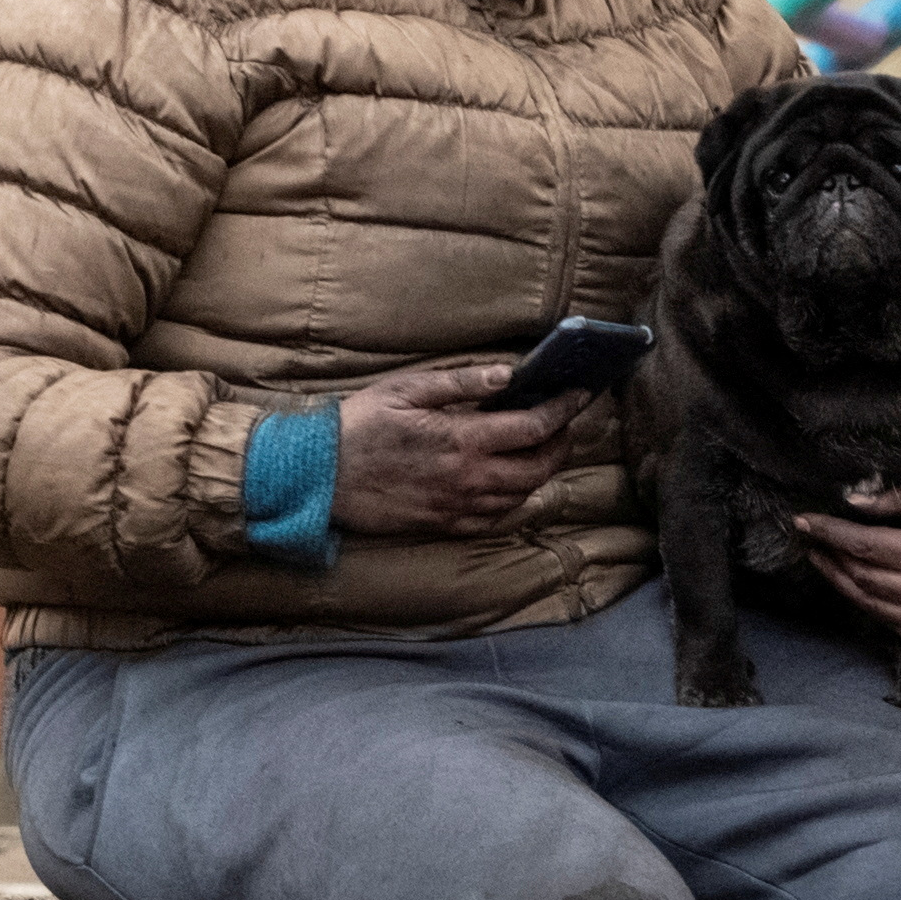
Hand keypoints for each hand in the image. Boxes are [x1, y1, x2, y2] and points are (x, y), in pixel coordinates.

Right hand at [330, 365, 592, 537]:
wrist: (318, 476)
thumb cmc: (359, 425)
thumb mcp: (407, 390)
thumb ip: (462, 382)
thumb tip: (508, 375)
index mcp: (463, 440)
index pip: (535, 428)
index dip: (565, 409)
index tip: (581, 394)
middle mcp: (468, 479)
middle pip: (539, 467)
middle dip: (563, 442)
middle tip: (567, 421)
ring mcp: (457, 506)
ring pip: (521, 495)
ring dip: (542, 470)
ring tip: (544, 446)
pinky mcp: (443, 524)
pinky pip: (494, 518)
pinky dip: (514, 498)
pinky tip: (511, 480)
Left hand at [791, 480, 900, 647]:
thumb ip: (900, 499)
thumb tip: (852, 504)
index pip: (868, 547)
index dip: (831, 534)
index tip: (802, 522)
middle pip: (865, 579)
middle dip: (830, 557)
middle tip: (808, 539)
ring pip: (874, 606)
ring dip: (841, 583)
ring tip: (822, 559)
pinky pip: (894, 625)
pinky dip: (869, 605)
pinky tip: (854, 584)